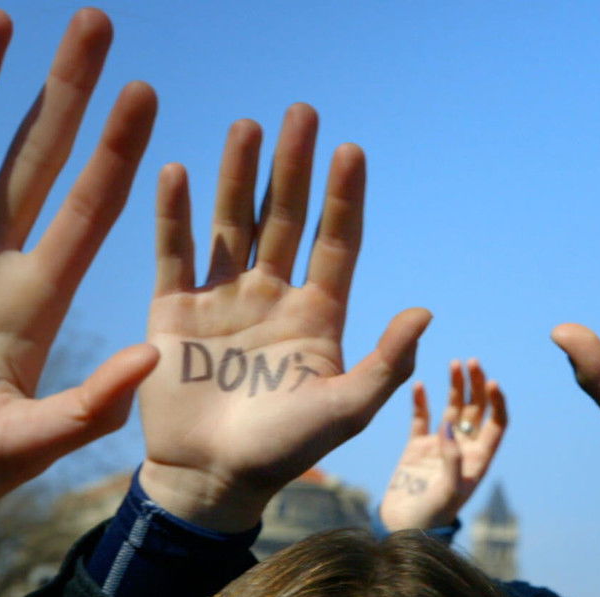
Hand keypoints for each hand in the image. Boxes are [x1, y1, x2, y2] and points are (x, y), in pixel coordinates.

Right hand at [138, 105, 430, 532]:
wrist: (212, 480)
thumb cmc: (285, 450)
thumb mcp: (345, 409)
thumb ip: (386, 363)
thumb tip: (426, 310)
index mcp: (318, 314)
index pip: (336, 242)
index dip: (343, 198)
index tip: (352, 150)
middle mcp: (273, 296)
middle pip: (286, 219)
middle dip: (294, 168)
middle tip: (302, 113)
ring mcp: (223, 299)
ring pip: (233, 224)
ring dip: (237, 176)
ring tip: (247, 126)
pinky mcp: (174, 311)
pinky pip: (174, 252)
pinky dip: (173, 214)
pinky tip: (175, 170)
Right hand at [380, 359, 507, 530]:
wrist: (402, 530)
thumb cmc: (431, 517)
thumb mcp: (448, 492)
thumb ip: (452, 458)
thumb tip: (449, 426)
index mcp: (479, 460)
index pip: (497, 424)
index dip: (497, 402)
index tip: (491, 382)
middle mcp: (463, 449)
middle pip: (476, 410)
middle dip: (476, 386)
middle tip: (472, 362)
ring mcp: (439, 446)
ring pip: (452, 409)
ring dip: (455, 387)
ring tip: (455, 364)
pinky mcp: (416, 447)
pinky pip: (421, 418)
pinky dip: (421, 401)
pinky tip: (419, 384)